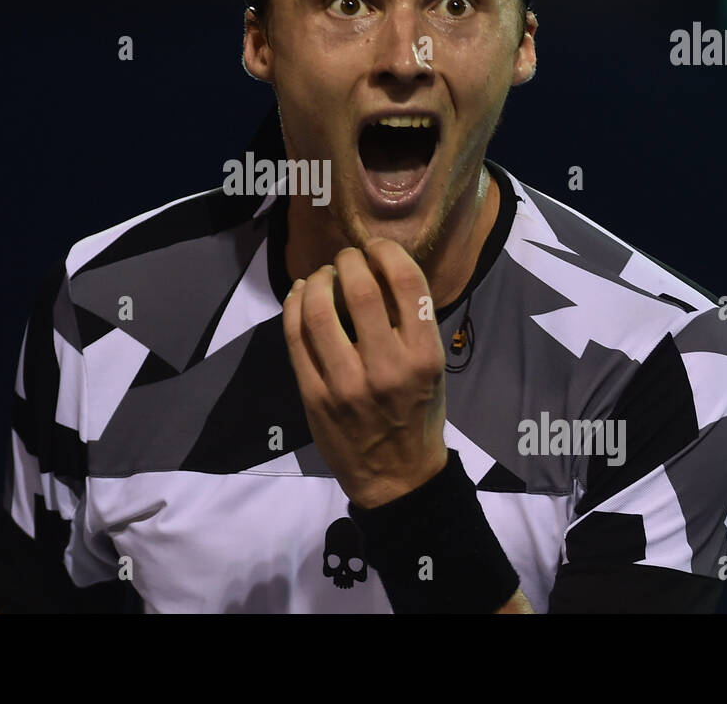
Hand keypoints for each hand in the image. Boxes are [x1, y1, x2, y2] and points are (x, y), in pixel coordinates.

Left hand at [282, 238, 448, 508]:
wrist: (396, 477)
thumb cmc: (418, 415)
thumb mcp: (432, 369)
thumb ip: (411, 323)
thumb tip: (380, 269)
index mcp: (425, 356)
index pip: (406, 283)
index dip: (386, 252)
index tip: (376, 248)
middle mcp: (388, 367)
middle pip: (361, 289)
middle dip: (349, 260)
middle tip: (346, 258)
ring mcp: (347, 384)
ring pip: (319, 312)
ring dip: (318, 281)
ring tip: (322, 276)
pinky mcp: (314, 395)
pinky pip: (295, 338)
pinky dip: (294, 306)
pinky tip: (301, 294)